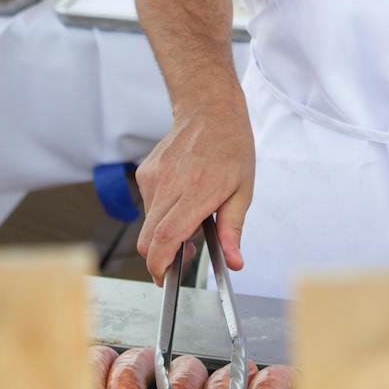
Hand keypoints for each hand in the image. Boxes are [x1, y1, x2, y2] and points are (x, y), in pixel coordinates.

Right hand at [135, 75, 255, 282]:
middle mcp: (170, 184)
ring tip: (188, 220)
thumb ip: (233, 229)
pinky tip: (179, 198)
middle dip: (159, 258)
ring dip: (162, 234)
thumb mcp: (243, 190)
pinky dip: (159, 213)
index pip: (167, 237)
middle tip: (182, 257)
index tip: (164, 278)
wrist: (209, 110)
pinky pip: (147, 205)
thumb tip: (234, 262)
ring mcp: (154, 177)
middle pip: (149, 238)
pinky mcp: (144, 172)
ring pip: (146, 224)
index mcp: (197, 190)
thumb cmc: (231, 147)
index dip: (160, 264)